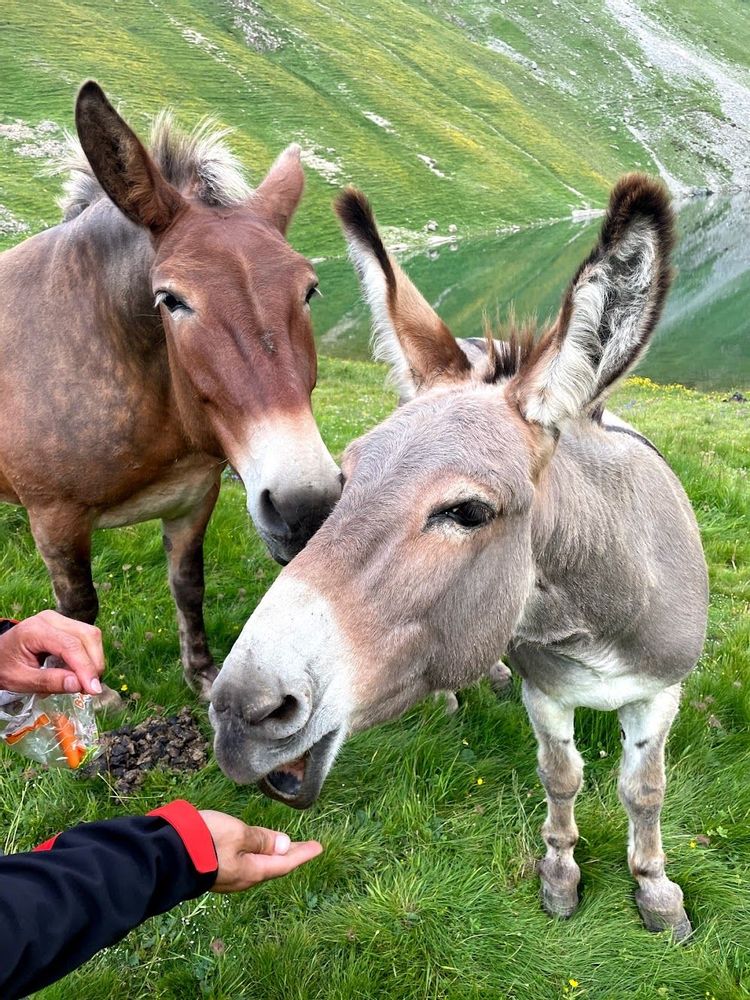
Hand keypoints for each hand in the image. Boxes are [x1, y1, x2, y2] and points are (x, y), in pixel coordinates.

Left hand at [0, 610, 103, 695]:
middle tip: (90, 689)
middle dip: (94, 664)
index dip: (85, 667)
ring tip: (85, 683)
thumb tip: (78, 685)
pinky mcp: (66, 625)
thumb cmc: (5, 667)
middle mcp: (51, 619)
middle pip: (87, 636)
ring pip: (91, 635)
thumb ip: (48, 681)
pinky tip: (81, 672)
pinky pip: (86, 638)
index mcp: (35, 630)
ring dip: (94, 660)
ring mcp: (60, 620)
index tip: (93, 690)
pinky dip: (89, 657)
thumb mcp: (20, 680)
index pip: (70, 645)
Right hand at [198, 810, 322, 892]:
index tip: (318, 847)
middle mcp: (242, 878)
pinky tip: (255, 849)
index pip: (284, 862)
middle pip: (273, 865)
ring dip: (273, 855)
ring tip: (284, 846)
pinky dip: (257, 854)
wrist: (167, 854)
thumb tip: (284, 845)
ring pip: (258, 865)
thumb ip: (261, 840)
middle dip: (290, 854)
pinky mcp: (215, 870)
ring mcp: (227, 876)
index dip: (302, 853)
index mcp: (252, 871)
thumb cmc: (205, 842)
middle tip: (306, 847)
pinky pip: (245, 863)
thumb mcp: (238, 834)